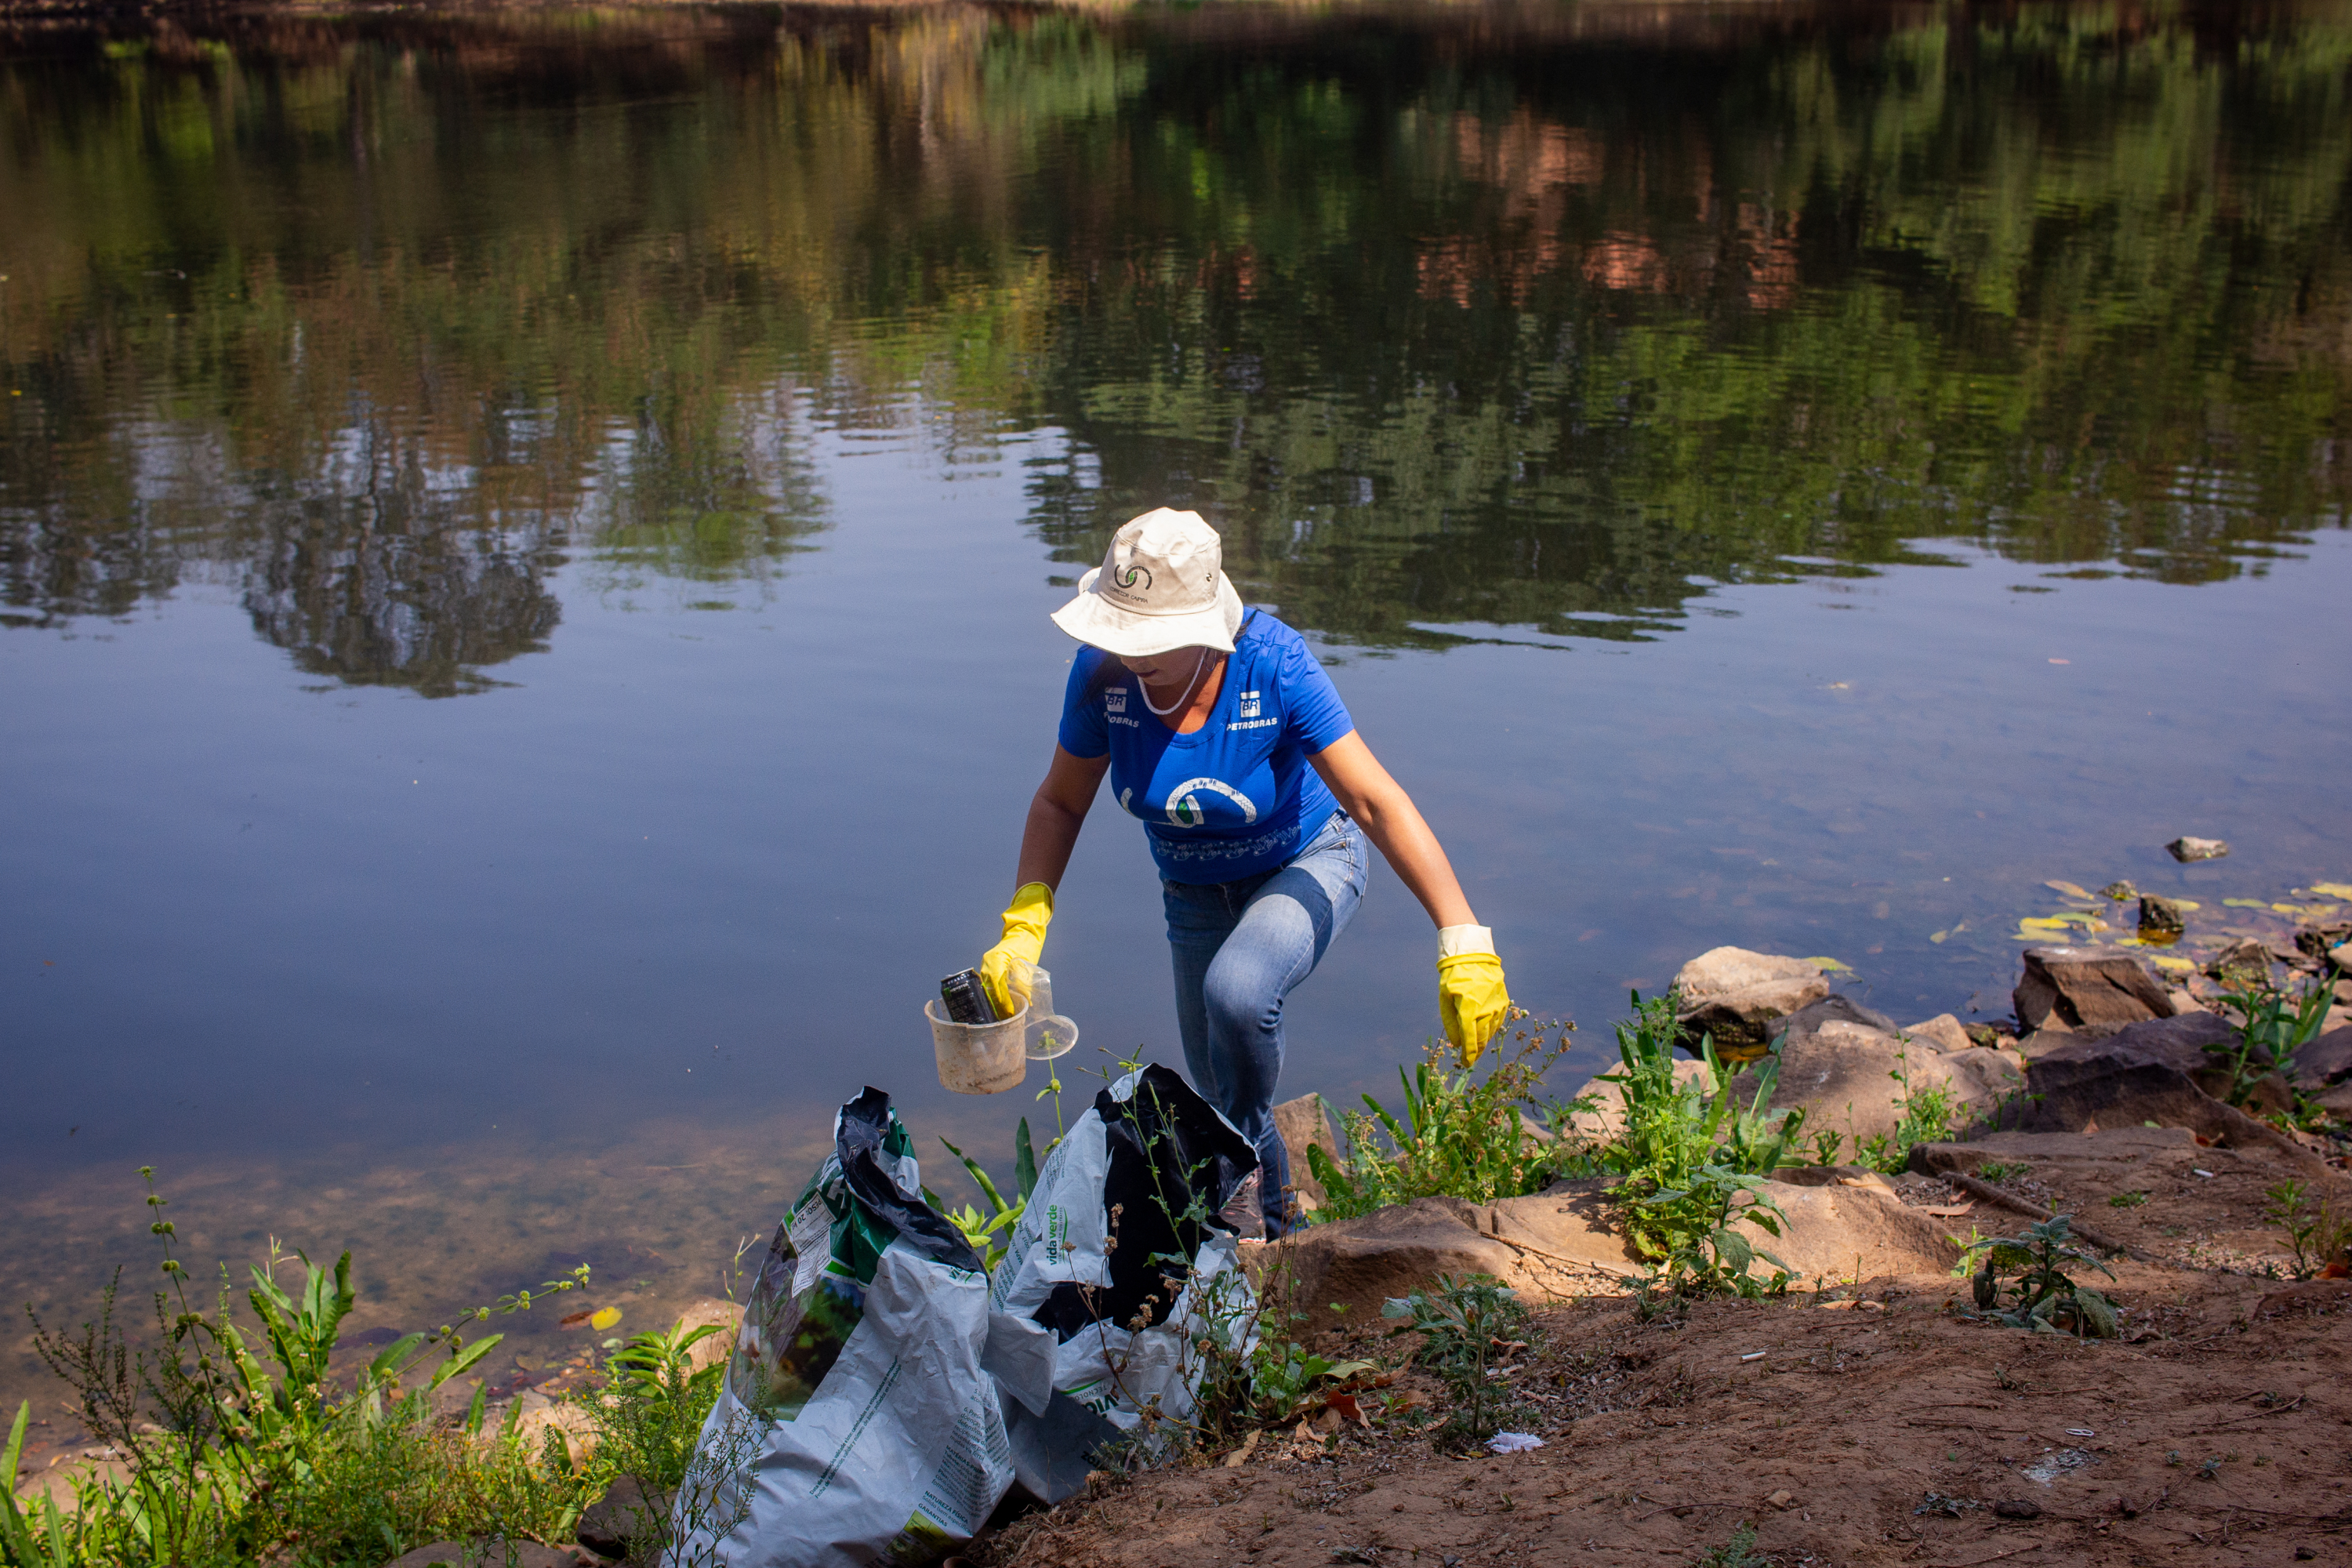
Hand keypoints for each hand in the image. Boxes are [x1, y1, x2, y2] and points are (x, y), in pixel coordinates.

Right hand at [980, 882, 1054, 1016]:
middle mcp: (987, 963)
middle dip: (997, 1005)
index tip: (1010, 1012)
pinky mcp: (987, 968)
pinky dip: (993, 995)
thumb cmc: (1026, 944)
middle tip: (1005, 1019)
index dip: (1003, 1000)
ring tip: (1002, 1016)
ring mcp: (985, 965)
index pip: (997, 984)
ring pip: (986, 988)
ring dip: (994, 1002)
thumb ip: (1025, 981)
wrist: (1022, 931)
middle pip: (989, 988)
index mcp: (996, 959)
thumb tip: (1027, 1001)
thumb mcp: (1027, 963)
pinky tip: (998, 1006)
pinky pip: (987, 985)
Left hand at [1436, 925, 1508, 1067]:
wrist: (1473, 954)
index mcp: (1469, 1010)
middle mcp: (1486, 1010)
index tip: (1466, 1064)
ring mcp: (1497, 1005)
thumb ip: (1450, 1022)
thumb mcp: (1445, 998)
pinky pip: (1499, 1021)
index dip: (1469, 1055)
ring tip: (1476, 1047)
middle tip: (1470, 1060)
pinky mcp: (1503, 1000)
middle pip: (1482, 1039)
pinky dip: (1492, 1029)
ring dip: (1484, 1041)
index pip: (1471, 1040)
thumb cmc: (1453, 976)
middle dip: (1476, 1051)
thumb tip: (1457, 1043)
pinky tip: (1485, 1032)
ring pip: (1492, 1031)